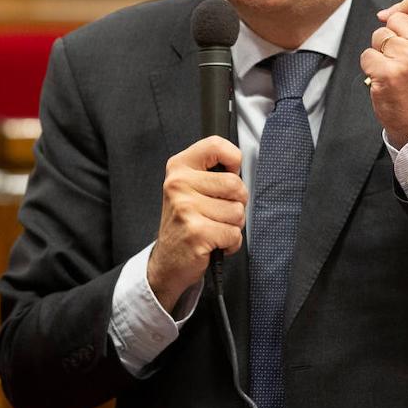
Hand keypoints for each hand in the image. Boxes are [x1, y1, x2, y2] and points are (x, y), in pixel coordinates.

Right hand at [147, 136, 246, 312]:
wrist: (167, 261)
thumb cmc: (186, 222)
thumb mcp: (190, 188)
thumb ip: (211, 172)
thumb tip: (240, 168)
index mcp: (179, 167)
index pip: (216, 145)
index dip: (234, 160)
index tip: (230, 173)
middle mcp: (178, 184)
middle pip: (235, 184)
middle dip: (236, 203)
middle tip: (218, 213)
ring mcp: (185, 208)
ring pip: (238, 212)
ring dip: (232, 226)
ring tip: (213, 229)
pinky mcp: (196, 232)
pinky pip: (234, 234)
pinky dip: (231, 243)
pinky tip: (214, 243)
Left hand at [360, 0, 407, 148]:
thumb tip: (383, 13)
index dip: (406, 5)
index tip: (400, 20)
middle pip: (395, 18)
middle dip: (393, 36)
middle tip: (405, 60)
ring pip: (379, 36)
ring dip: (381, 52)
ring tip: (397, 70)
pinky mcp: (388, 73)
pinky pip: (367, 55)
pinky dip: (371, 67)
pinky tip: (385, 80)